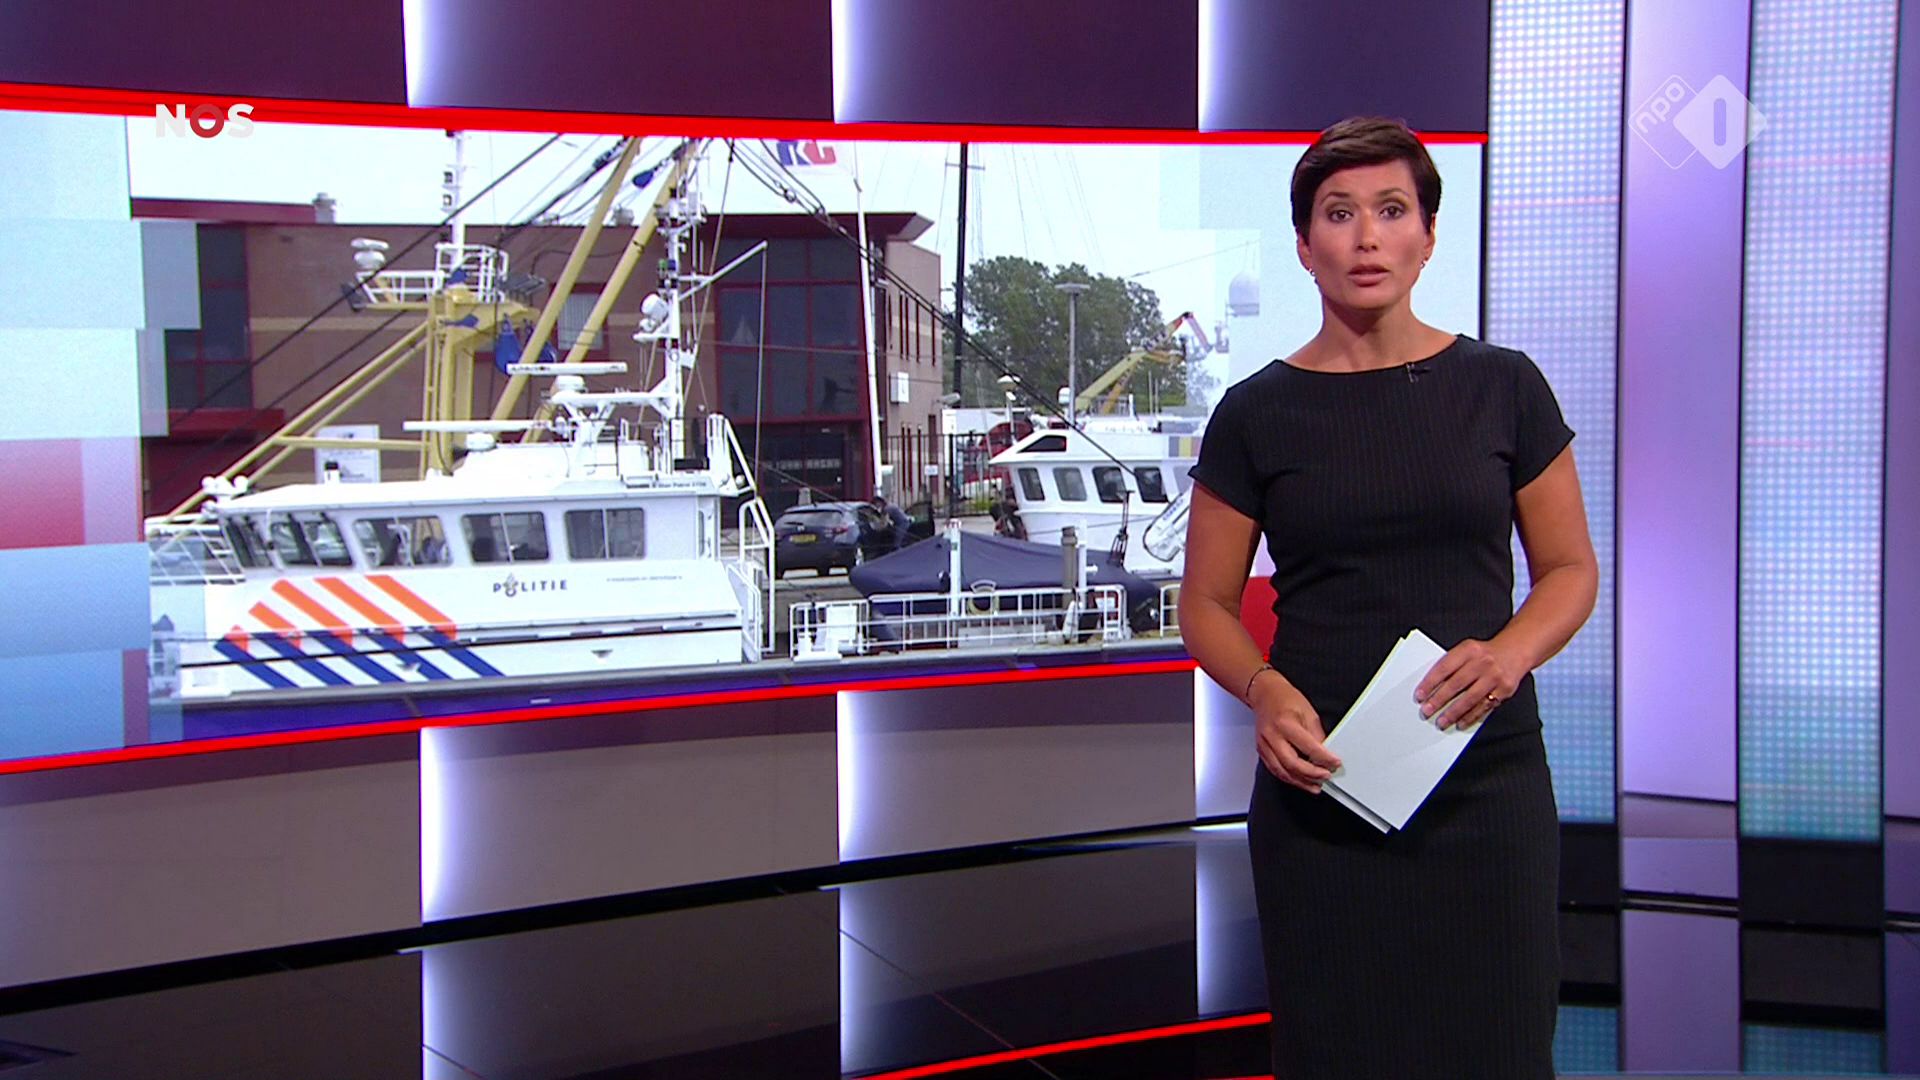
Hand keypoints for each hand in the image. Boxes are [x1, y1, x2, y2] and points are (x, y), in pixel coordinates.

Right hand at [1249, 671, 1341, 794]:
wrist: (1264, 694)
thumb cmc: (1285, 699)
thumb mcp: (1308, 712)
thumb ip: (1316, 734)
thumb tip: (1325, 754)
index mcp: (1285, 724)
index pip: (1308, 747)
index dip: (1324, 758)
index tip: (1335, 763)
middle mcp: (1272, 736)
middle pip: (1292, 764)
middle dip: (1312, 774)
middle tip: (1326, 776)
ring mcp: (1264, 745)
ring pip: (1282, 771)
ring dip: (1300, 781)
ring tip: (1315, 785)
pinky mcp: (1261, 751)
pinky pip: (1275, 770)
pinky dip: (1289, 778)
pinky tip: (1300, 780)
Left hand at [1415, 638, 1523, 730]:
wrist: (1516, 650)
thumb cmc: (1485, 653)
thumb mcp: (1467, 650)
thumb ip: (1451, 664)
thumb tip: (1431, 688)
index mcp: (1468, 649)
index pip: (1444, 667)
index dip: (1430, 683)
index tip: (1419, 695)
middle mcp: (1482, 662)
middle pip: (1456, 684)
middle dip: (1438, 700)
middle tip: (1426, 711)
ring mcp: (1495, 677)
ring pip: (1470, 698)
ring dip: (1453, 713)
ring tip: (1442, 722)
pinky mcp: (1504, 690)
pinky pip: (1484, 707)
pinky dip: (1470, 717)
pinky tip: (1460, 722)